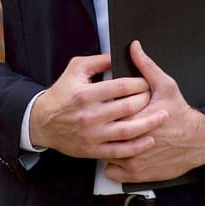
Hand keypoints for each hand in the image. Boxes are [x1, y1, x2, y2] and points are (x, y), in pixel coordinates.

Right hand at [29, 52, 168, 159]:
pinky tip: (148, 139)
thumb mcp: (75, 69)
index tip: (146, 82)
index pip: (121, 86)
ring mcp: (91, 135)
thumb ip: (98, 60)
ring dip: (148, 123)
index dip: (139, 83)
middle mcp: (89, 115)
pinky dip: (136, 146)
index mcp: (86, 94)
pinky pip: (119, 150)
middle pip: (127, 107)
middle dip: (145, 100)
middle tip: (154, 97)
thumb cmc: (61, 94)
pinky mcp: (92, 150)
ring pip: (127, 130)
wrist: (42, 122)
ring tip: (162, 116)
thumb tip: (119, 55)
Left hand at [104, 41, 204, 183]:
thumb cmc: (180, 112)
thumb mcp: (165, 85)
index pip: (106, 112)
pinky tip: (117, 152)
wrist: (198, 140)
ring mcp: (132, 160)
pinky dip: (112, 164)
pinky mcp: (136, 174)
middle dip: (101, 127)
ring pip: (104, 152)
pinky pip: (110, 171)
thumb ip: (146, 66)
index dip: (102, 109)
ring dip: (105, 145)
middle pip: (103, 133)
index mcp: (135, 117)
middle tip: (103, 120)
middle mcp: (131, 141)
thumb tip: (133, 47)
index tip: (102, 105)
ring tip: (110, 136)